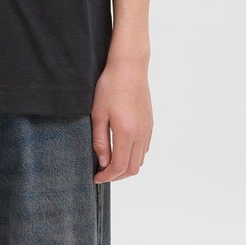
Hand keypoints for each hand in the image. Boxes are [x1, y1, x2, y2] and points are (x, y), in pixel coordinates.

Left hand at [90, 58, 152, 182]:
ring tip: (110, 162)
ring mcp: (147, 129)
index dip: (107, 176)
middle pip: (132, 168)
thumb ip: (100, 140)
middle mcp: (140, 134)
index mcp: (126, 133)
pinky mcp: (150, 123)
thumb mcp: (98, 113)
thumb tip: (103, 162)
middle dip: (116, 176)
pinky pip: (144, 148)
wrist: (129, 67)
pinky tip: (121, 149)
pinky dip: (134, 156)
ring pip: (140, 160)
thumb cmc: (110, 87)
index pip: (119, 167)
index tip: (96, 177)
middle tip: (101, 173)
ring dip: (126, 167)